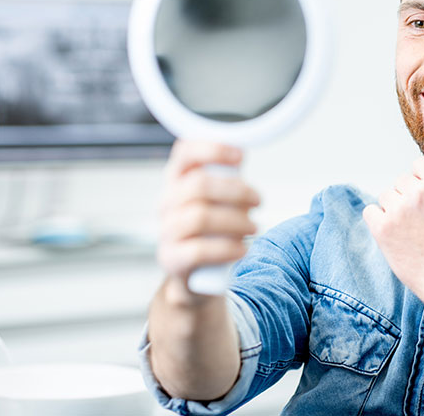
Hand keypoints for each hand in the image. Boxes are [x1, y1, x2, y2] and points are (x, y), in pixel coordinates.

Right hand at [158, 140, 259, 300]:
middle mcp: (167, 202)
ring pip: (200, 217)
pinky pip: (199, 250)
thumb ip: (227, 178)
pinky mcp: (171, 259)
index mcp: (177, 180)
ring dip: (235, 221)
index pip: (185, 152)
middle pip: (199, 186)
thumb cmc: (212, 229)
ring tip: (253, 227)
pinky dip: (227, 248)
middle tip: (257, 200)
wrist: (196, 273)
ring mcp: (166, 231)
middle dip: (236, 191)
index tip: (240, 156)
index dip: (213, 149)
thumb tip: (241, 156)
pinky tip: (242, 249)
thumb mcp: (219, 199)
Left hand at [362, 157, 423, 308]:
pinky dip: (378, 221)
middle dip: (408, 197)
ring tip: (410, 231)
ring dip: (394, 209)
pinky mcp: (383, 229)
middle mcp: (419, 192)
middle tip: (420, 221)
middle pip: (401, 181)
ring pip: (386, 196)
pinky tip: (393, 234)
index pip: (419, 164)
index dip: (422, 180)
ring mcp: (399, 210)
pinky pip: (370, 212)